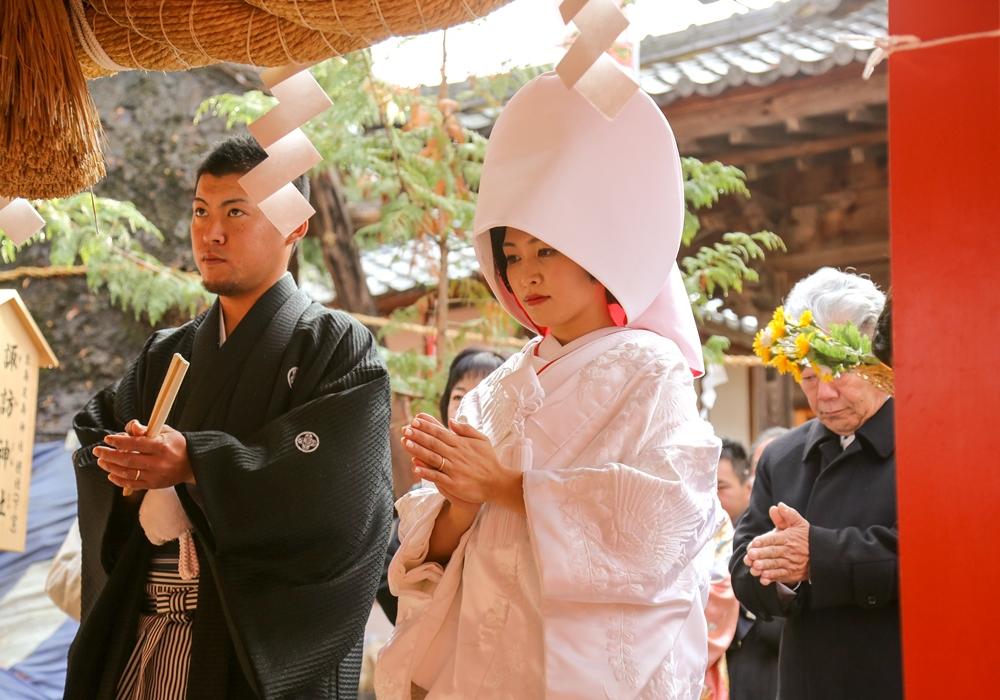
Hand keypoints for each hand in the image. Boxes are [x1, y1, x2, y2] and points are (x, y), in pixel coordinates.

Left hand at [93, 420, 194, 490]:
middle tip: (97, 450)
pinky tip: (111, 474)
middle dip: (109, 455)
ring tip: (102, 461)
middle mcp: (159, 462)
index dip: (119, 441)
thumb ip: (146, 429)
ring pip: (127, 473)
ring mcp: (156, 476)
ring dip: (111, 467)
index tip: (107, 438)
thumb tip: (131, 427)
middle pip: (128, 460)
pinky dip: (119, 480)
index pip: (135, 443)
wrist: (192, 464)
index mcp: (162, 446)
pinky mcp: (154, 485)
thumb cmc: (176, 444)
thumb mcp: (165, 431)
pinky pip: (132, 484)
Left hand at [401, 413, 523, 513]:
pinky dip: (426, 472)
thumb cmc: (488, 460)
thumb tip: (450, 421)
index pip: (440, 432)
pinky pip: (437, 476)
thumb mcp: (482, 440)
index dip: (426, 426)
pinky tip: (415, 467)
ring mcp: (454, 469)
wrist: (497, 483)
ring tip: (406, 443)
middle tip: (405, 429)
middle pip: (433, 443)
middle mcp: (456, 454)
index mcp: (461, 443)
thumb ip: (466, 429)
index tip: (414, 420)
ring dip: (418, 450)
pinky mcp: (454, 483)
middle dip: (418, 435)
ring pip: (433, 458)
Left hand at [743, 502, 809, 585]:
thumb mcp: (799, 523)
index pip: (774, 539)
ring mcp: (791, 563)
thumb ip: (788, 514)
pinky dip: (772, 578)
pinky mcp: (792, 574)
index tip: (754, 543)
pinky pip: (781, 576)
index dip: (764, 541)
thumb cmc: (806, 537)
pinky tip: (763, 578)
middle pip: (773, 552)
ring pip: (776, 565)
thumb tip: (778, 506)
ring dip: (764, 567)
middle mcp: (789, 551)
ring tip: (754, 567)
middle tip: (751, 555)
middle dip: (761, 554)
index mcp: (789, 538)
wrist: (821, 554)